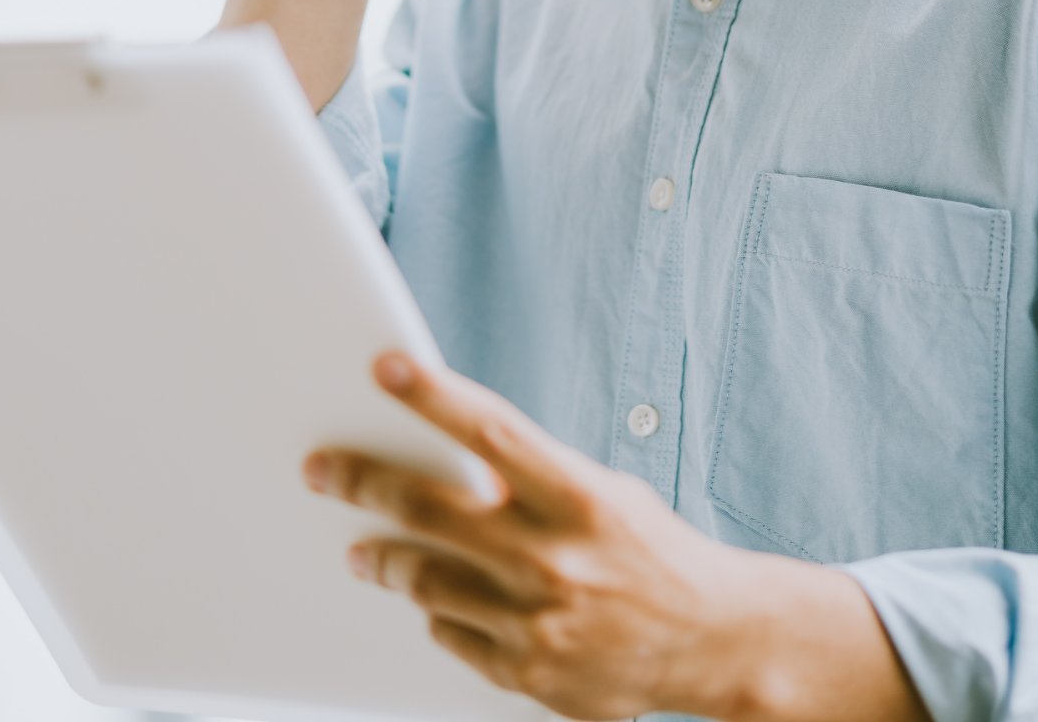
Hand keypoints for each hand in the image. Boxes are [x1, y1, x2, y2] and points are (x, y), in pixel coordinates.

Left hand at [303, 353, 897, 720]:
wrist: (714, 641)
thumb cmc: (655, 554)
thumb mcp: (608, 496)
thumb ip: (534, 482)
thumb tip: (450, 458)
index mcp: (581, 497)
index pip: (491, 431)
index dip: (433, 395)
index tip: (383, 367)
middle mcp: (555, 557)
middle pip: (429, 509)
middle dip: (362, 483)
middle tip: (323, 470)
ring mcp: (537, 619)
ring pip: (422, 579)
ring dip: (382, 557)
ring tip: (362, 548)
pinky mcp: (528, 671)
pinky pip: (451, 634)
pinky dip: (439, 613)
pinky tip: (437, 601)